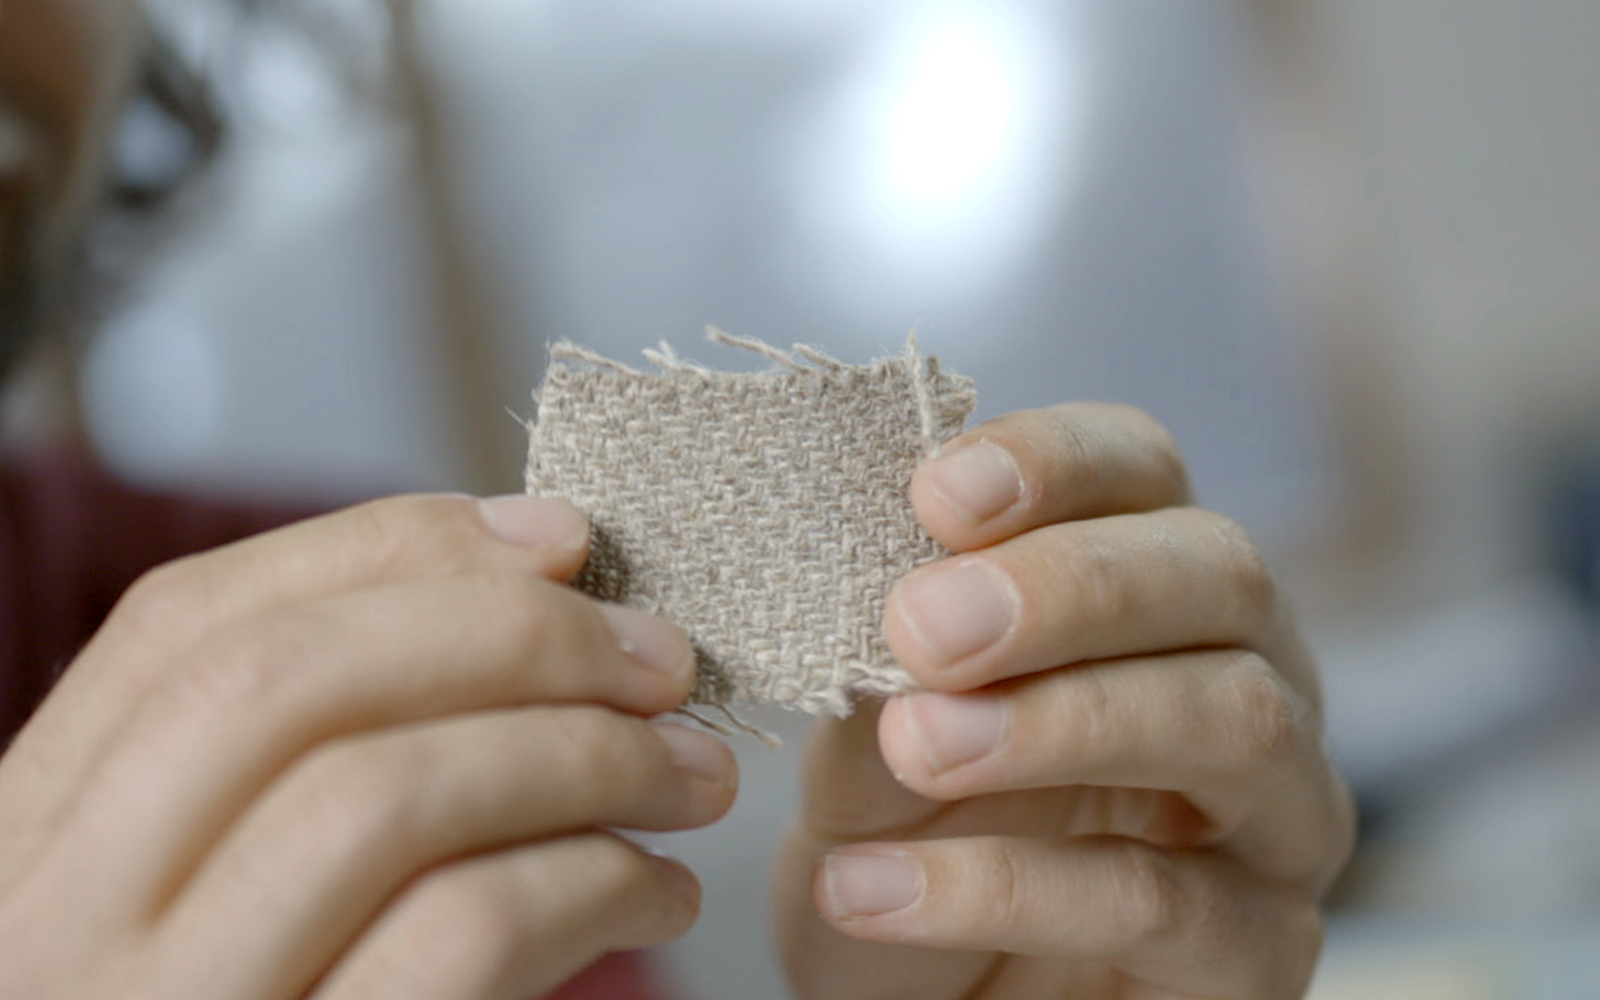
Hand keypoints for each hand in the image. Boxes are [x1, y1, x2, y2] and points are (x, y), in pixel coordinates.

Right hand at [0, 495, 737, 999]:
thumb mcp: (214, 892)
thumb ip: (310, 759)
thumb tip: (530, 574)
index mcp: (26, 845)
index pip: (184, 623)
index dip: (387, 547)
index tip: (559, 538)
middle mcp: (48, 933)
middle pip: (287, 683)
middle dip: (509, 635)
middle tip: (663, 655)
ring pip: (382, 796)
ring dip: (580, 754)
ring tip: (691, 772)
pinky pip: (460, 941)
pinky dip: (593, 882)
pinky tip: (656, 889)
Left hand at [775, 404, 1354, 998]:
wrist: (920, 995)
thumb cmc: (912, 839)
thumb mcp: (870, 740)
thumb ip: (890, 664)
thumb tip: (880, 581)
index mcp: (1151, 592)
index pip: (1146, 471)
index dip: (1054, 463)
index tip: (937, 494)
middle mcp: (1247, 677)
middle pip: (1222, 573)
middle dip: (1068, 587)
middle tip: (922, 626)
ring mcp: (1275, 817)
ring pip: (1235, 719)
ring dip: (1060, 719)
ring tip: (916, 745)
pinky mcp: (1261, 952)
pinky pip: (1165, 902)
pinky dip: (1008, 887)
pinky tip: (877, 890)